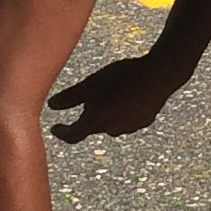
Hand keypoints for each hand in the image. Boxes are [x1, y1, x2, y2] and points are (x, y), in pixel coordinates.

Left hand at [47, 54, 181, 147]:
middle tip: (85, 101)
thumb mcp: (91, 83)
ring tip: (109, 93)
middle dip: (87, 117)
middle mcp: (111, 130)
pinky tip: (127, 94)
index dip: (62, 132)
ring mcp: (130, 127)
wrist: (159, 75)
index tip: (55, 129)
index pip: (73, 135)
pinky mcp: (144, 121)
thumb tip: (51, 105)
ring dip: (106, 113)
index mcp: (95, 122)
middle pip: (92, 126)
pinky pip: (127, 118)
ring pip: (111, 123)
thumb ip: (70, 97)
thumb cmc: (121, 77)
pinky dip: (123, 110)